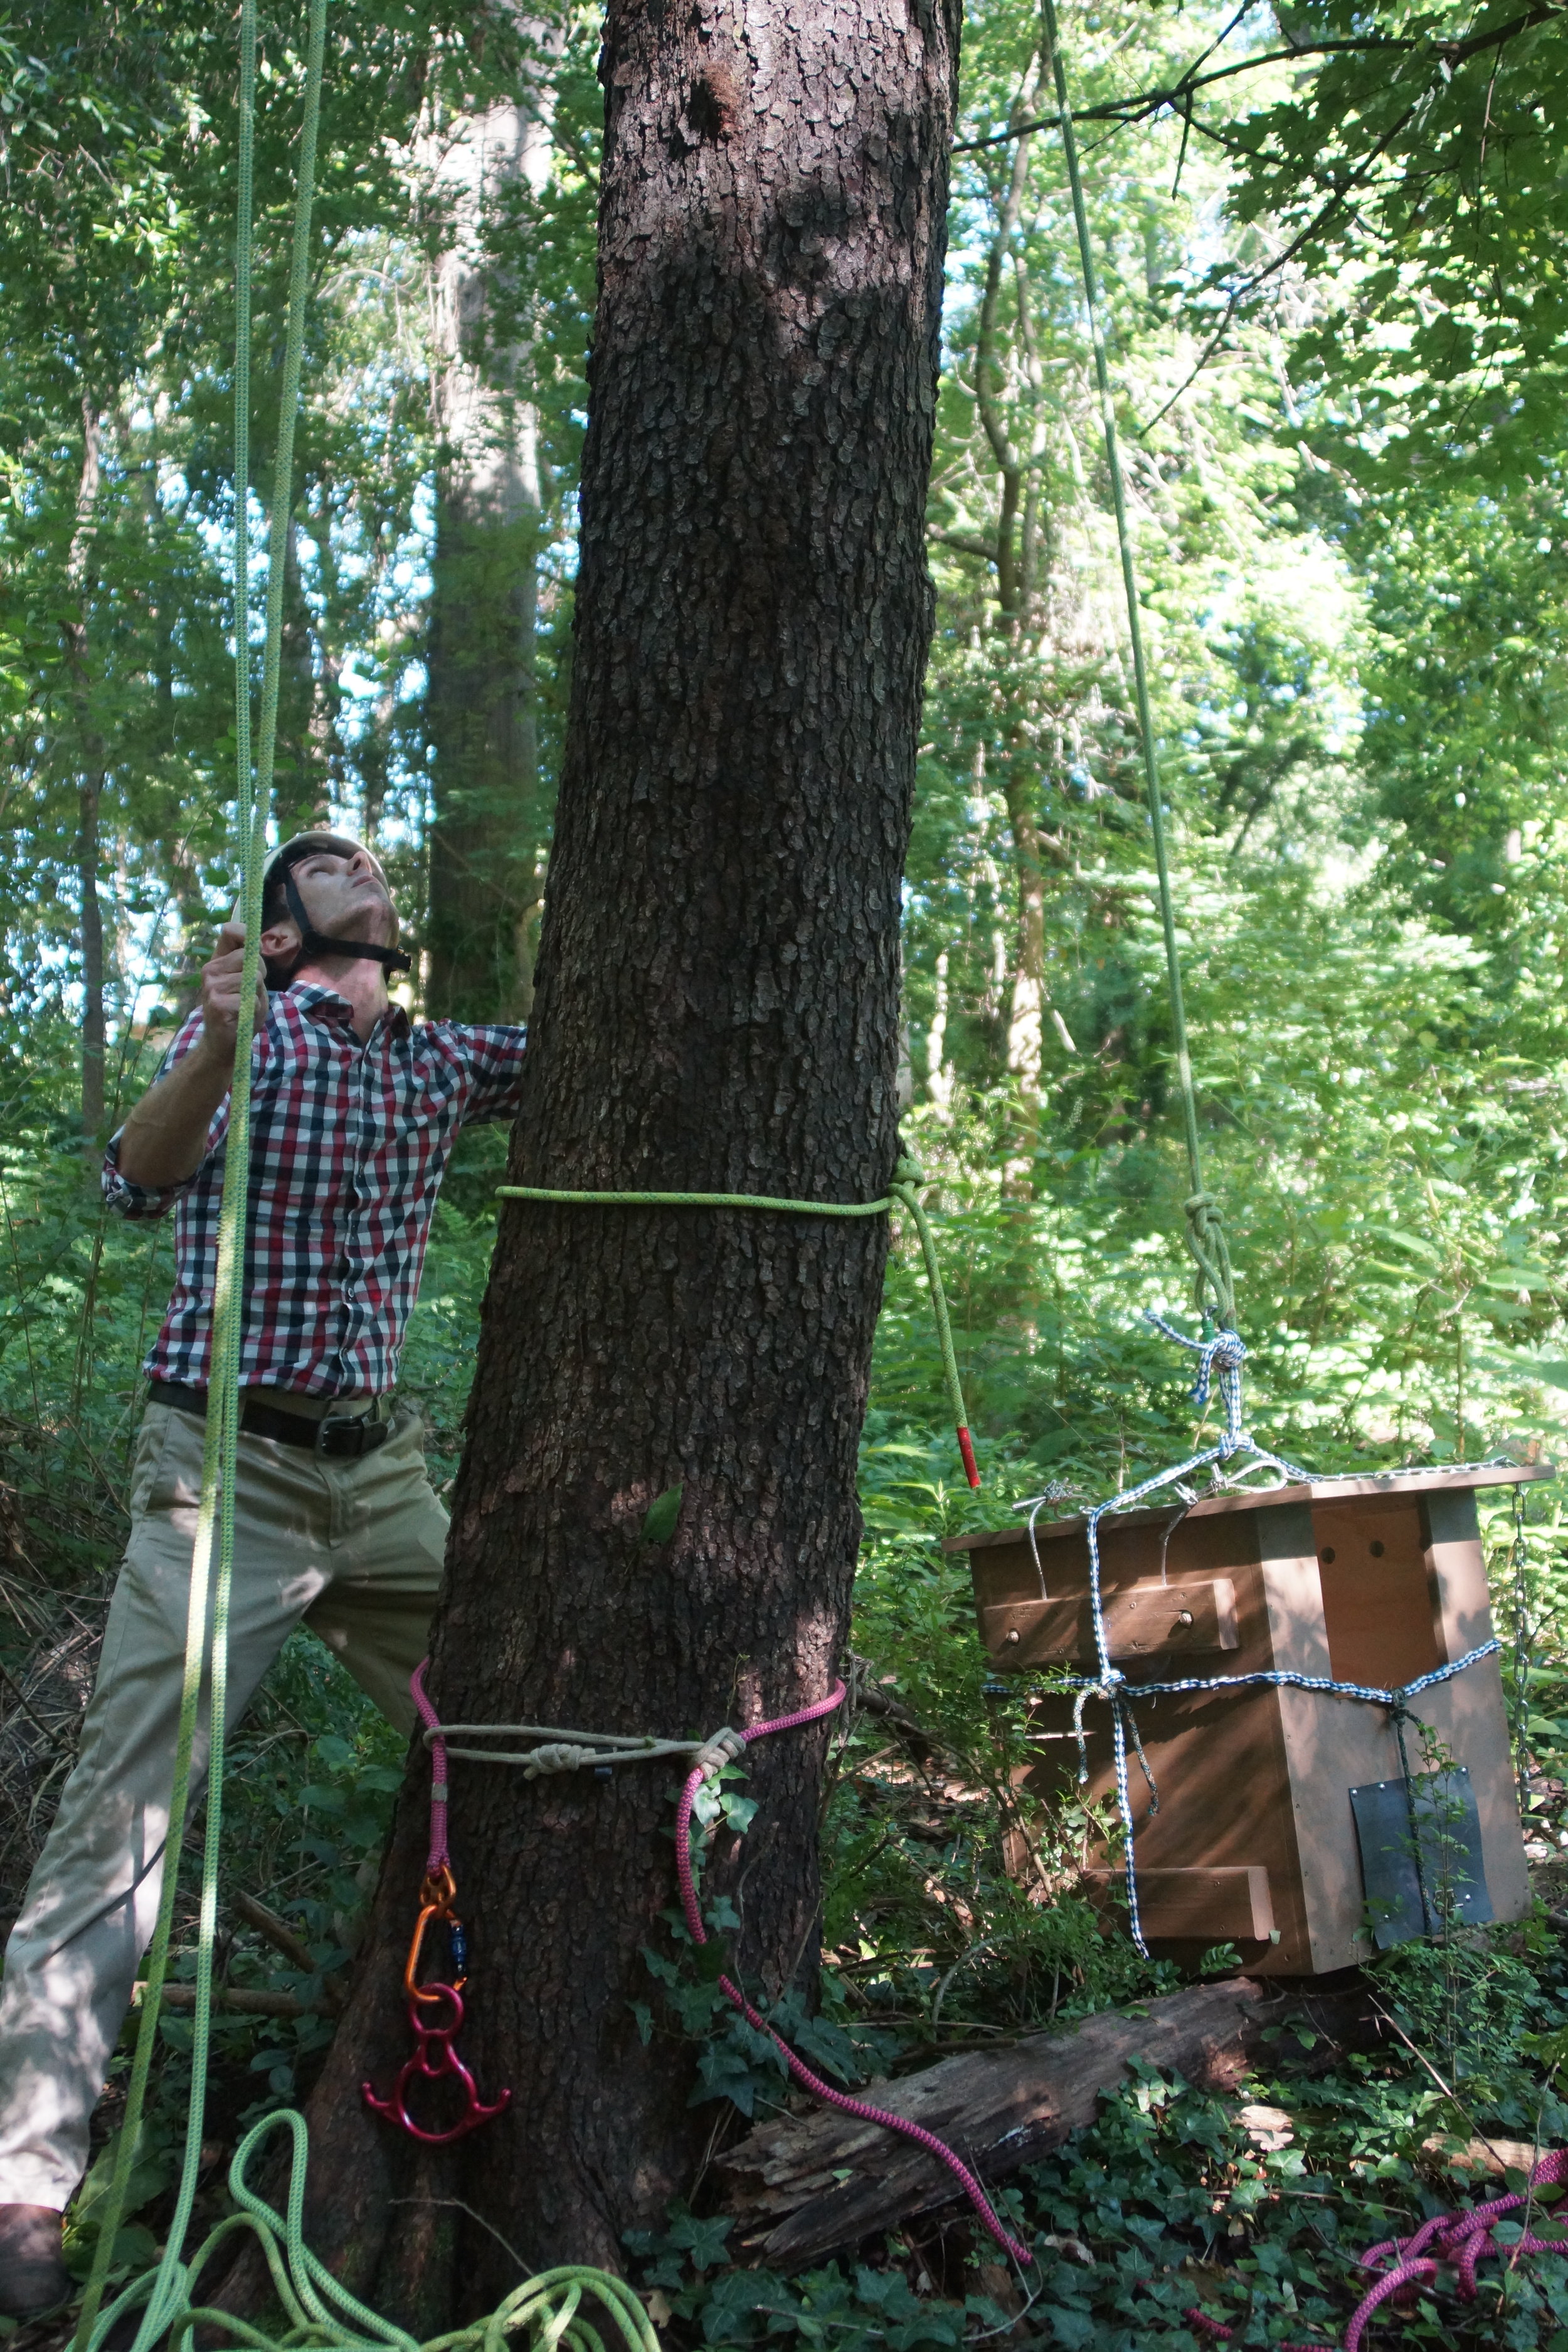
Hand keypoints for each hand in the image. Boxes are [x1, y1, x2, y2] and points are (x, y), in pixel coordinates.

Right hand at [196, 922, 269, 1065]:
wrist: (225, 1042)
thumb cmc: (240, 1010)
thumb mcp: (249, 983)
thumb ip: (251, 964)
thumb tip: (256, 943)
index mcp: (218, 961)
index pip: (229, 931)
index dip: (246, 934)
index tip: (256, 948)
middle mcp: (210, 970)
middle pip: (248, 956)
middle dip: (260, 973)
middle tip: (251, 991)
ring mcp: (212, 986)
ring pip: (252, 978)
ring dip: (258, 995)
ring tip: (246, 1005)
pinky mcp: (217, 1004)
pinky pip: (250, 999)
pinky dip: (253, 1009)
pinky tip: (242, 1016)